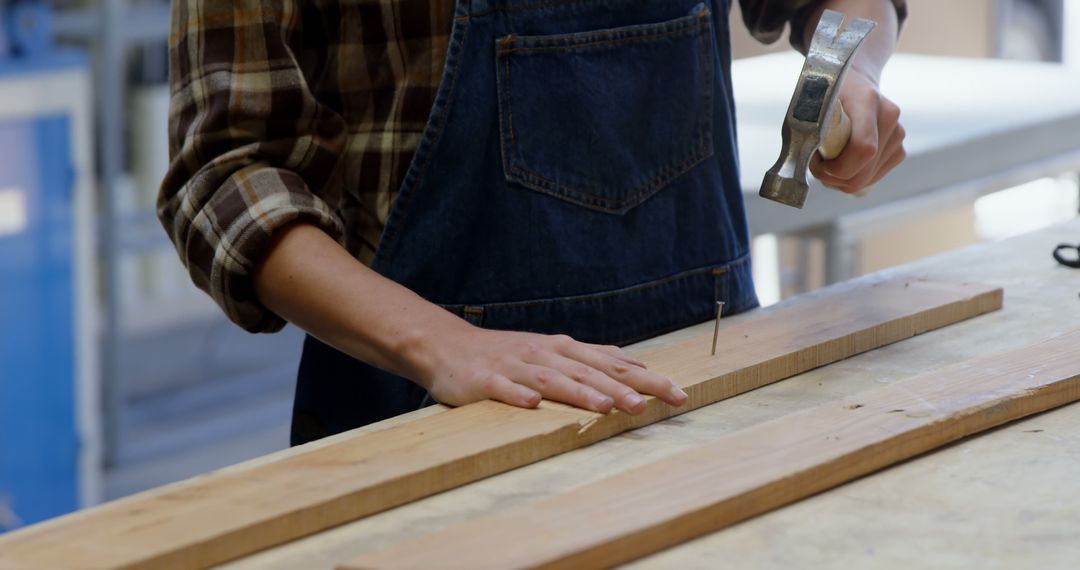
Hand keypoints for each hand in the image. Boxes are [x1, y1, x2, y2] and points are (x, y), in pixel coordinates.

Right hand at [408, 322, 688, 414]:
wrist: (447, 346)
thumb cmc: (505, 353)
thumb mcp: (551, 350)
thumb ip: (589, 358)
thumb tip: (633, 363)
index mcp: (563, 349)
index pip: (613, 364)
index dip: (646, 378)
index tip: (678, 393)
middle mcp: (544, 354)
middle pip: (589, 371)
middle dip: (621, 388)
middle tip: (651, 405)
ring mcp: (515, 367)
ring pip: (553, 380)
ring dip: (580, 393)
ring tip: (607, 407)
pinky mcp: (485, 381)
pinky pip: (504, 390)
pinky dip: (519, 396)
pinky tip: (534, 406)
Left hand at [810, 67, 905, 193]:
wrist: (856, 81)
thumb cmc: (828, 94)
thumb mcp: (813, 104)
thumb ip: (810, 129)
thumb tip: (804, 158)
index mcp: (867, 102)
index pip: (863, 149)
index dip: (836, 169)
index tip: (816, 163)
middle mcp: (889, 118)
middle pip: (864, 173)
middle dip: (834, 178)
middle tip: (817, 166)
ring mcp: (898, 135)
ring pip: (867, 180)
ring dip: (842, 179)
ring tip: (829, 160)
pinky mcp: (899, 150)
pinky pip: (873, 178)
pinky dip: (854, 177)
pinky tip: (844, 162)